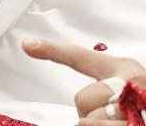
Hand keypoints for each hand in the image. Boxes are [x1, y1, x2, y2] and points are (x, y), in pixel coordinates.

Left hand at [23, 38, 145, 124]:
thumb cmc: (144, 103)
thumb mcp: (131, 85)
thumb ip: (104, 88)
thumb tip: (79, 113)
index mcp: (126, 70)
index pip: (81, 56)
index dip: (52, 50)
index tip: (28, 45)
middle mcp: (131, 86)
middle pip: (82, 100)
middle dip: (92, 110)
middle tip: (117, 114)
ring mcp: (132, 110)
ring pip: (87, 121)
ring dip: (100, 125)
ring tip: (124, 121)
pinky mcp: (130, 125)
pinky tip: (125, 125)